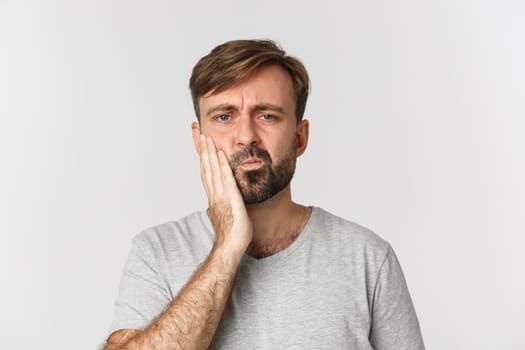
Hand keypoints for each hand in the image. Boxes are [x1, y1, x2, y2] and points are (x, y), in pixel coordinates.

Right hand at [198, 134, 252, 257]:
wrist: (231, 247)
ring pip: (212, 170)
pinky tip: (221, 154)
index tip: (198, 140)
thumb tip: (213, 206)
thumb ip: (219, 206)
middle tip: (197, 131)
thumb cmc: (231, 233)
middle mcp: (214, 193)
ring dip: (209, 153)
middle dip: (202, 148)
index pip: (205, 171)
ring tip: (206, 137)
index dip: (202, 155)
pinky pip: (226, 179)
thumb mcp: (225, 214)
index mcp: (213, 195)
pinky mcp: (231, 199)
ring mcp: (221, 196)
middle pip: (205, 166)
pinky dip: (222, 166)